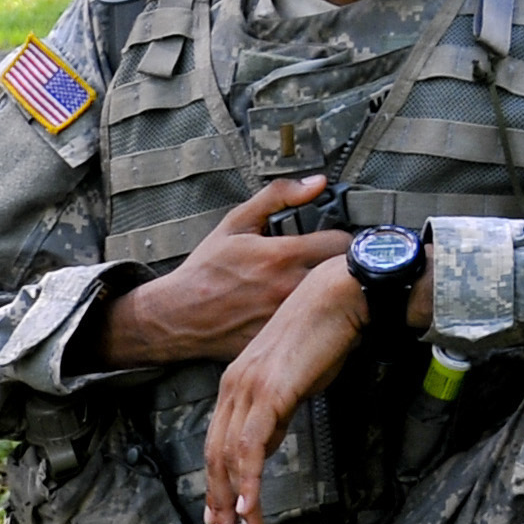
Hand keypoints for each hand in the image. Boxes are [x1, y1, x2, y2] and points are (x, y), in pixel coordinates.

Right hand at [97, 177, 351, 366]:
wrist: (179, 315)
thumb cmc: (205, 270)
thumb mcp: (235, 223)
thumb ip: (277, 197)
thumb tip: (316, 183)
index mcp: (282, 255)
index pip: (342, 242)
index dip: (340, 238)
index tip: (330, 242)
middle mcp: (289, 287)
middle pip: (345, 275)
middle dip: (339, 266)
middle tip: (324, 265)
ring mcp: (288, 317)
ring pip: (334, 303)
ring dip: (328, 294)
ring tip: (313, 289)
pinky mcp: (284, 339)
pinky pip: (316, 328)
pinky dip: (313, 320)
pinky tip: (299, 315)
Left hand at [203, 259, 365, 523]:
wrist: (339, 297)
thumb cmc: (323, 336)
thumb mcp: (293, 382)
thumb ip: (275, 412)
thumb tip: (267, 444)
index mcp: (236, 384)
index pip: (217, 440)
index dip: (216, 480)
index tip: (220, 511)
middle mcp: (233, 387)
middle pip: (214, 453)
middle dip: (217, 498)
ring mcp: (248, 389)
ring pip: (228, 456)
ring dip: (233, 499)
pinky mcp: (268, 393)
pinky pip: (250, 447)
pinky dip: (248, 481)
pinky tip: (249, 505)